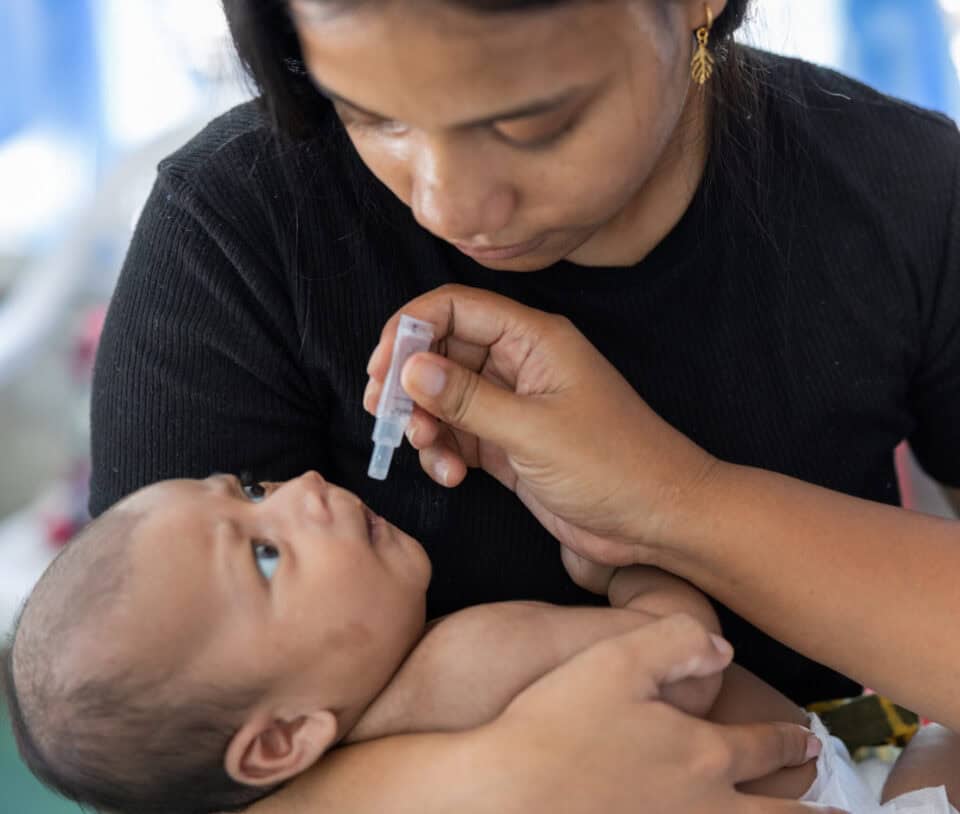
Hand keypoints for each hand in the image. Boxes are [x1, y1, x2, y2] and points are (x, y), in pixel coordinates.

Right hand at [365, 284, 717, 574]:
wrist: (657, 519)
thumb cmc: (614, 465)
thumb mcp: (533, 430)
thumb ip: (467, 399)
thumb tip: (410, 368)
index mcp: (534, 340)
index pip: (458, 308)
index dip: (412, 328)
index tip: (382, 366)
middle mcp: (519, 365)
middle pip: (443, 353)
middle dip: (409, 383)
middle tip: (384, 413)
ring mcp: (512, 405)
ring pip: (445, 398)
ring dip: (425, 424)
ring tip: (428, 451)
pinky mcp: (508, 444)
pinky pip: (459, 436)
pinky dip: (445, 454)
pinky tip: (453, 477)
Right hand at [480, 615, 834, 813]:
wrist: (507, 794)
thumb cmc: (557, 724)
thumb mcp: (614, 659)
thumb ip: (674, 641)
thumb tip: (723, 649)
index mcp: (702, 755)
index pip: (761, 749)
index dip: (789, 743)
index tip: (810, 741)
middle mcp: (703, 807)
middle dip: (812, 812)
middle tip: (836, 809)